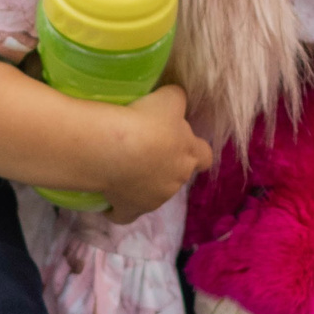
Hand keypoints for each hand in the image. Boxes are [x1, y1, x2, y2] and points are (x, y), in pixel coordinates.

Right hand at [97, 85, 213, 223]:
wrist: (116, 149)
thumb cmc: (147, 121)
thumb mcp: (168, 99)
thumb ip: (177, 99)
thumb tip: (176, 100)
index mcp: (189, 155)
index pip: (204, 157)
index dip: (195, 150)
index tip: (180, 144)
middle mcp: (176, 181)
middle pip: (177, 175)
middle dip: (165, 167)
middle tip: (143, 150)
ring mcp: (154, 200)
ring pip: (152, 195)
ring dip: (142, 184)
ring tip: (120, 167)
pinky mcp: (129, 210)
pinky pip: (123, 215)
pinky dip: (117, 209)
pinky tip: (108, 202)